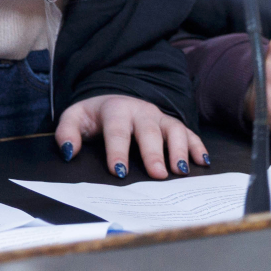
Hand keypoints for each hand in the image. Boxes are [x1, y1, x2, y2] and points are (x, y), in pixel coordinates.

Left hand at [57, 94, 209, 179]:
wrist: (114, 96)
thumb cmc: (95, 115)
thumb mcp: (76, 117)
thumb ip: (68, 132)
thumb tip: (68, 151)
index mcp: (116, 110)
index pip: (116, 131)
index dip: (118, 151)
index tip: (119, 172)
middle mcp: (141, 112)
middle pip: (149, 131)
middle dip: (153, 153)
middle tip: (158, 175)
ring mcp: (159, 117)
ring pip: (173, 130)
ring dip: (179, 150)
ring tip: (182, 171)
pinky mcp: (172, 124)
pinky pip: (189, 132)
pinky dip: (197, 146)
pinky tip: (202, 162)